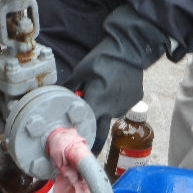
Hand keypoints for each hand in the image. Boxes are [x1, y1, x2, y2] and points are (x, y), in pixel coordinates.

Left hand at [64, 5, 170, 150]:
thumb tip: (58, 94)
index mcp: (97, 103)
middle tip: (89, 143)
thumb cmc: (103, 58)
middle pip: (101, 132)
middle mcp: (112, 110)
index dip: (79, 133)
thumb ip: (70, 86)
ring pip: (111, 114)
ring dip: (105, 110)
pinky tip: (115, 87)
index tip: (75, 139)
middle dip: (95, 140)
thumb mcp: (81, 70)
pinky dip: (116, 101)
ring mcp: (125, 106)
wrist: (130, 49)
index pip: (86, 127)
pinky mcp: (135, 99)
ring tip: (103, 94)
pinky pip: (122, 105)